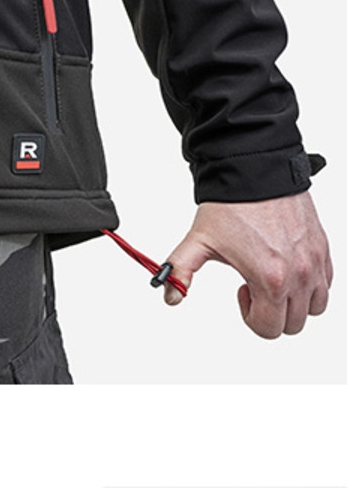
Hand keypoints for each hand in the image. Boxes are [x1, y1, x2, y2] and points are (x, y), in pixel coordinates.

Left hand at [165, 191, 332, 337]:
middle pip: (293, 324)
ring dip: (294, 302)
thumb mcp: (199, 240)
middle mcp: (298, 273)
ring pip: (315, 307)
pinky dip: (310, 284)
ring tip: (272, 278)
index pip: (268, 329)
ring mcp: (314, 261)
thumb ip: (181, 271)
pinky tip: (287, 266)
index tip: (241, 292)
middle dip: (271, 313)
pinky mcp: (322, 247)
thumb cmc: (231, 203)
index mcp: (269, 278)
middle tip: (254, 286)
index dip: (250, 317)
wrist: (254, 169)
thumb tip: (171, 295)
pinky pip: (327, 282)